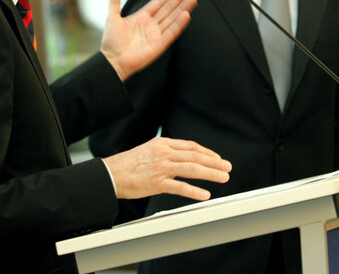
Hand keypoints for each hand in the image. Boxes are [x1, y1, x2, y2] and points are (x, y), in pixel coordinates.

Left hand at [100, 0, 196, 80]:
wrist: (111, 61)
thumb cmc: (111, 42)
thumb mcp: (112, 18)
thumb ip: (114, 4)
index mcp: (141, 18)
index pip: (158, 3)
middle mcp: (151, 26)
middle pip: (168, 9)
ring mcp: (156, 35)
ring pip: (172, 19)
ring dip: (183, 9)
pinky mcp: (159, 45)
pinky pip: (171, 33)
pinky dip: (179, 24)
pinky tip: (186, 15)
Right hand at [103, 137, 231, 200]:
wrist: (111, 174)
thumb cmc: (129, 164)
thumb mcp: (150, 150)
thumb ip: (167, 152)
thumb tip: (184, 157)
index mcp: (163, 143)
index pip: (192, 146)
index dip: (208, 152)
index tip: (217, 158)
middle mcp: (164, 153)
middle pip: (196, 156)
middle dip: (215, 162)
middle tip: (227, 167)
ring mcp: (161, 168)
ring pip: (192, 168)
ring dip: (210, 173)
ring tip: (223, 178)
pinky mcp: (157, 183)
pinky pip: (179, 186)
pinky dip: (194, 191)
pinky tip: (205, 194)